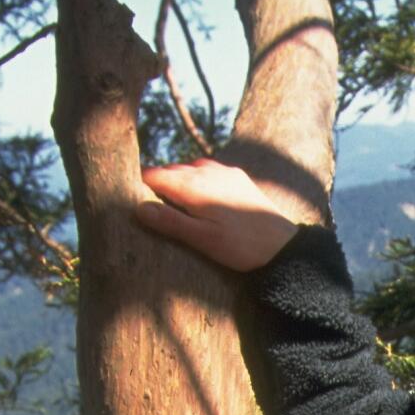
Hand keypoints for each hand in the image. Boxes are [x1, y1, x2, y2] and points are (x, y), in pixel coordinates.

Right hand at [135, 158, 299, 271]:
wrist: (283, 245)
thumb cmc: (241, 247)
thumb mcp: (202, 240)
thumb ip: (170, 222)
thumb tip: (138, 208)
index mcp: (194, 186)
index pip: (154, 175)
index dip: (140, 186)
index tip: (132, 200)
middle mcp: (207, 171)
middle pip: (170, 170)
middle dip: (158, 183)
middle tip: (149, 204)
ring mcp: (224, 171)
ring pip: (190, 168)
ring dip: (178, 181)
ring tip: (173, 203)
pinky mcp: (238, 177)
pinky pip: (208, 170)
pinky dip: (198, 179)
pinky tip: (201, 198)